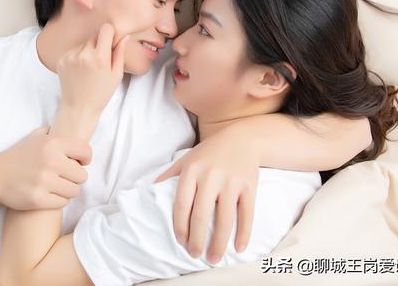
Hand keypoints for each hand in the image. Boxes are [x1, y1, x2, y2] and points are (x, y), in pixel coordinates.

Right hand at [0, 127, 91, 209]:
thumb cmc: (17, 157)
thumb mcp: (34, 137)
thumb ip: (53, 132)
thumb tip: (70, 129)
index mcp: (52, 144)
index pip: (86, 151)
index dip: (85, 159)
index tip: (79, 163)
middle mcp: (50, 161)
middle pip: (83, 175)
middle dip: (75, 178)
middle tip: (64, 178)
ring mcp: (44, 181)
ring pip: (75, 191)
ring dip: (68, 190)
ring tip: (56, 186)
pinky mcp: (38, 199)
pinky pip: (62, 203)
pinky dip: (57, 201)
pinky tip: (48, 194)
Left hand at [56, 23, 129, 116]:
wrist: (79, 108)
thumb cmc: (101, 94)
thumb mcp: (116, 75)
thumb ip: (120, 53)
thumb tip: (124, 36)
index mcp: (100, 57)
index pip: (106, 29)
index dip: (110, 34)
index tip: (111, 43)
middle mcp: (84, 54)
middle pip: (94, 36)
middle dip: (99, 44)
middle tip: (101, 61)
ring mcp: (70, 56)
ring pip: (84, 44)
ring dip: (88, 50)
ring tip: (89, 68)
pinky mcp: (62, 60)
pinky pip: (73, 51)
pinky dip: (78, 56)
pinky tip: (80, 71)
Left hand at [155, 126, 259, 263]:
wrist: (242, 138)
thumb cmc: (209, 153)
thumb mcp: (186, 160)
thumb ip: (169, 176)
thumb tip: (148, 193)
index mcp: (192, 171)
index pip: (182, 204)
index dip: (180, 226)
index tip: (180, 241)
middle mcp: (211, 176)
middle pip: (202, 215)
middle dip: (197, 239)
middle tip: (194, 255)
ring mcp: (231, 182)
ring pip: (225, 219)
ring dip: (219, 242)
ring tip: (213, 258)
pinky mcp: (249, 186)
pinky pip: (247, 214)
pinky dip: (243, 233)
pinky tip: (238, 248)